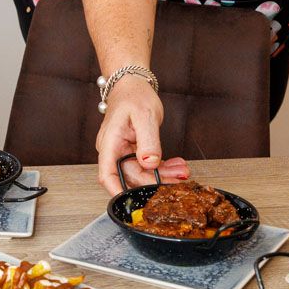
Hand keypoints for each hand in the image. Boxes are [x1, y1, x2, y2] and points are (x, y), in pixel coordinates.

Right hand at [94, 78, 189, 195]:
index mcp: (110, 143)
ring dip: (162, 175)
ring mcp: (123, 152)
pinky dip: (161, 168)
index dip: (118, 192)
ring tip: (181, 171)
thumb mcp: (144, 116)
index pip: (108, 175)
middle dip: (155, 181)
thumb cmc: (133, 96)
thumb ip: (148, 141)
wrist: (132, 85)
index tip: (132, 203)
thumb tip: (149, 163)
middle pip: (131, 177)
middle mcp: (113, 151)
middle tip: (177, 179)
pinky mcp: (133, 152)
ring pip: (141, 173)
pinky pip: (146, 166)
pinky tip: (175, 166)